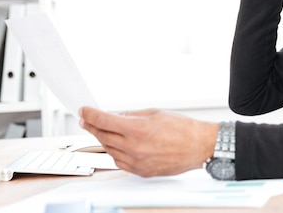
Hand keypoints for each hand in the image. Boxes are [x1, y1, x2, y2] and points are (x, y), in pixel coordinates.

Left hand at [78, 107, 217, 176]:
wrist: (198, 146)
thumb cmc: (183, 129)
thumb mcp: (154, 113)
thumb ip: (132, 116)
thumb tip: (116, 117)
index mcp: (138, 129)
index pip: (104, 121)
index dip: (90, 115)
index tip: (84, 111)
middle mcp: (135, 147)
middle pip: (103, 136)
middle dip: (92, 126)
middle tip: (86, 120)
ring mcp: (137, 162)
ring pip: (109, 150)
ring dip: (103, 139)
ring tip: (102, 131)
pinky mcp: (141, 171)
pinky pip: (120, 162)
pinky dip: (114, 152)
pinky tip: (115, 145)